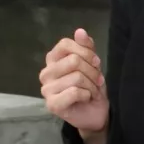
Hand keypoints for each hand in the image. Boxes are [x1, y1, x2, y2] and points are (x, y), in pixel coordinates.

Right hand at [39, 27, 108, 141]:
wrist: (95, 112)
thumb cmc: (90, 86)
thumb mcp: (91, 63)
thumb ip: (86, 47)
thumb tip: (80, 31)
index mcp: (52, 60)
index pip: (65, 44)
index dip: (85, 52)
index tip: (96, 63)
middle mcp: (46, 73)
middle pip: (73, 61)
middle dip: (91, 71)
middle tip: (97, 80)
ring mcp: (47, 89)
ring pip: (76, 77)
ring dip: (91, 85)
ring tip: (92, 91)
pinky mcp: (52, 104)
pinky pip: (75, 92)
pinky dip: (87, 94)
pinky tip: (86, 98)